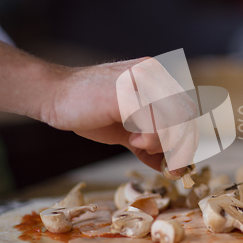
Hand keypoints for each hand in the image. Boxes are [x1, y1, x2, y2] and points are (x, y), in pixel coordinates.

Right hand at [40, 57, 197, 174]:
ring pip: (174, 117)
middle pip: (186, 113)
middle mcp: (153, 75)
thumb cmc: (89, 111)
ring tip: (141, 144)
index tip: (180, 162)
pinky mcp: (128, 91)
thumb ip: (149, 144)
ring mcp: (142, 80)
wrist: (54, 96)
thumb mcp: (127, 131)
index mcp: (157, 79)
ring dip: (163, 141)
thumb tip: (170, 167)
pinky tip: (133, 139)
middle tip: (171, 164)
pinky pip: (154, 119)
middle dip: (181, 145)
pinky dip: (150, 137)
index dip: (187, 137)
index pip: (186, 109)